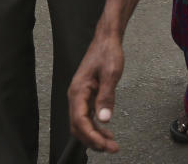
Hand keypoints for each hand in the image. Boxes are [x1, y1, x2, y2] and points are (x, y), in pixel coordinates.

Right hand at [69, 32, 125, 152]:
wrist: (106, 39)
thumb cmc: (108, 53)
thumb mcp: (111, 73)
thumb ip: (106, 97)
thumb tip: (104, 119)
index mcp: (78, 91)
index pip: (79, 121)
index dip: (91, 136)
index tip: (104, 145)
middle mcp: (75, 95)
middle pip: (78, 126)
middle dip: (93, 140)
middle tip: (111, 148)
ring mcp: (80, 96)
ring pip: (82, 123)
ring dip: (95, 136)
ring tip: (110, 144)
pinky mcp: (86, 95)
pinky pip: (86, 116)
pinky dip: (95, 127)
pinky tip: (106, 131)